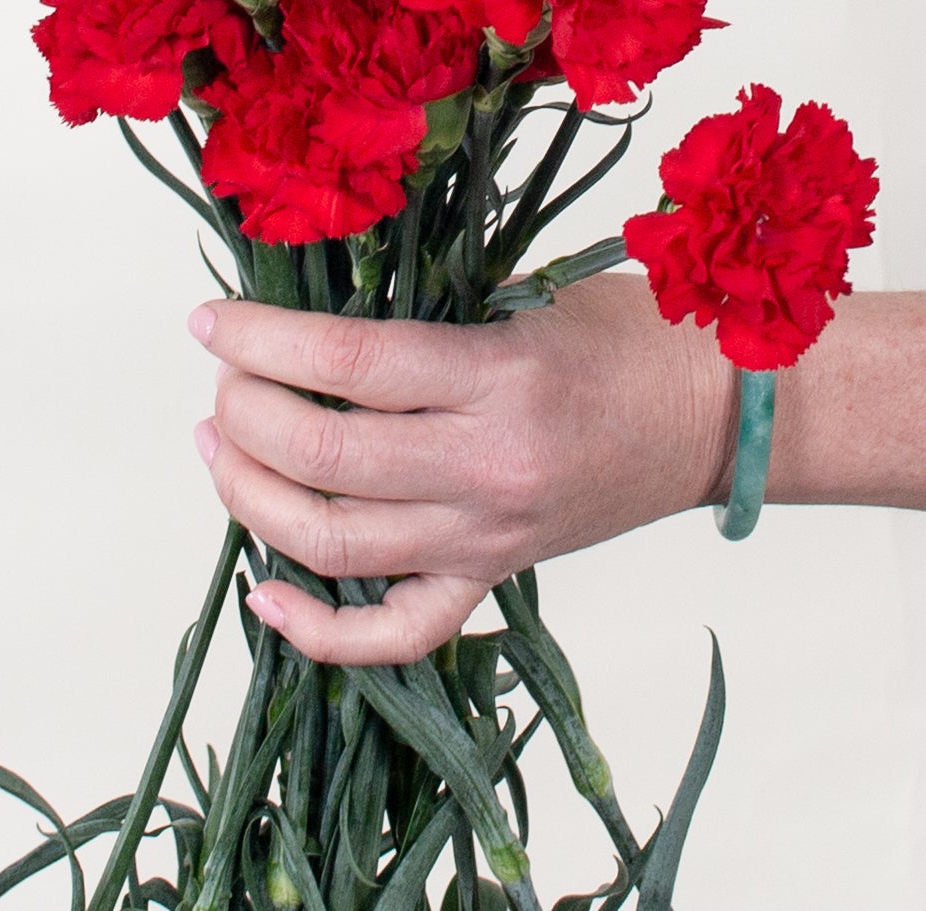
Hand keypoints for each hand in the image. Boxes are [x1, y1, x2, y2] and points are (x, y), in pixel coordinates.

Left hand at [189, 273, 735, 663]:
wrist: (716, 414)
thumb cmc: (628, 337)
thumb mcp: (529, 295)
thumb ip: (428, 312)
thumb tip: (310, 314)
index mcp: (500, 377)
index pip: (349, 361)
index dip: (262, 341)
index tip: (208, 321)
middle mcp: (488, 465)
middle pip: (327, 452)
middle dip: (243, 413)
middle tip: (219, 377)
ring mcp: (489, 536)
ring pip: (336, 540)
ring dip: (251, 494)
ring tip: (218, 446)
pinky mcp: (495, 577)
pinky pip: (394, 631)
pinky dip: (316, 626)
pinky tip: (263, 587)